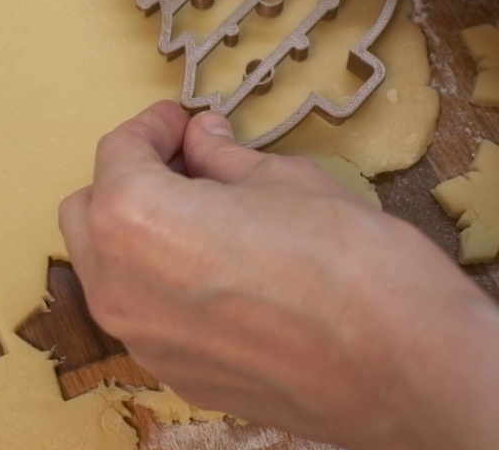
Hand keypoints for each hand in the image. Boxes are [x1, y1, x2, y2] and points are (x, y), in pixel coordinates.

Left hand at [60, 101, 498, 449]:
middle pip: (89, 212)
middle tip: (189, 163)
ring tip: (206, 215)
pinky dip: (162, 284)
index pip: (117, 152)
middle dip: (130, 179)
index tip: (183, 121)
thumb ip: (224, 159)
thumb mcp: (287, 182)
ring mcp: (145, 341)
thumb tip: (202, 139)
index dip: (153, 126)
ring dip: (139, 234)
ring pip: (107, 269)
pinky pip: (146, 316)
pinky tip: (222, 271)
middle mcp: (120, 286)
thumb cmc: (353, 264)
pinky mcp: (178, 377)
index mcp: (135, 220)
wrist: (409, 370)